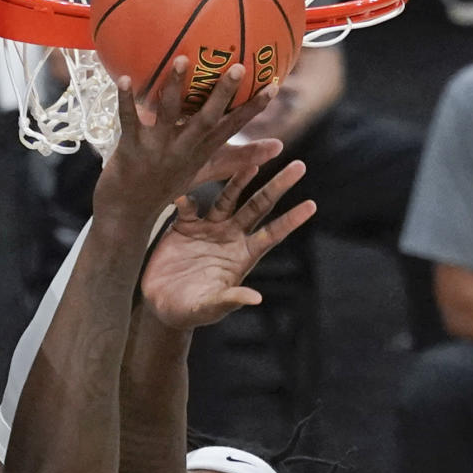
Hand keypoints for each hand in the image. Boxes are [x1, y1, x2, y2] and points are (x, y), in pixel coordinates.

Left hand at [92, 60, 277, 226]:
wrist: (128, 214)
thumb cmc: (165, 188)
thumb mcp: (204, 173)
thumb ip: (236, 158)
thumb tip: (276, 147)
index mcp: (201, 152)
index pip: (232, 127)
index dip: (252, 108)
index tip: (273, 86)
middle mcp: (183, 149)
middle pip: (207, 119)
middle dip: (222, 94)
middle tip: (237, 67)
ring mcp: (157, 149)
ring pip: (170, 114)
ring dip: (176, 88)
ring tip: (182, 60)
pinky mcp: (131, 149)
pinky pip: (129, 121)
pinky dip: (127, 101)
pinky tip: (124, 79)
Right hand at [140, 161, 315, 329]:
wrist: (161, 304)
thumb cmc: (190, 311)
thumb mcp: (211, 308)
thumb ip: (231, 299)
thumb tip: (256, 298)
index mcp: (242, 256)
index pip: (272, 234)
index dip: (291, 220)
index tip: (312, 205)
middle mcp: (229, 237)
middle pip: (258, 207)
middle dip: (277, 187)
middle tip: (299, 165)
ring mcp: (208, 228)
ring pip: (227, 198)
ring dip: (239, 180)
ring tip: (252, 162)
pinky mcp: (184, 225)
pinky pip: (189, 205)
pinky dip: (187, 198)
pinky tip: (183, 194)